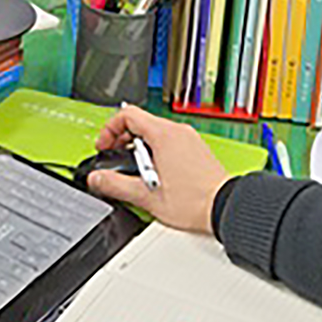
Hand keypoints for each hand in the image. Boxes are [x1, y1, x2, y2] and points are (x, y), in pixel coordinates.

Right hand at [88, 103, 231, 234]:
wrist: (225, 207)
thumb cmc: (194, 201)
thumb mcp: (146, 196)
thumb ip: (116, 185)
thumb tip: (97, 179)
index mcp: (165, 135)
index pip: (128, 114)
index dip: (109, 129)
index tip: (105, 146)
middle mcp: (179, 132)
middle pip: (141, 123)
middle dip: (123, 141)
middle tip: (118, 160)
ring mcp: (190, 139)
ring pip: (156, 133)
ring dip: (141, 149)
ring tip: (139, 174)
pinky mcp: (196, 150)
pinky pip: (170, 142)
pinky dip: (157, 153)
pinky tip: (157, 177)